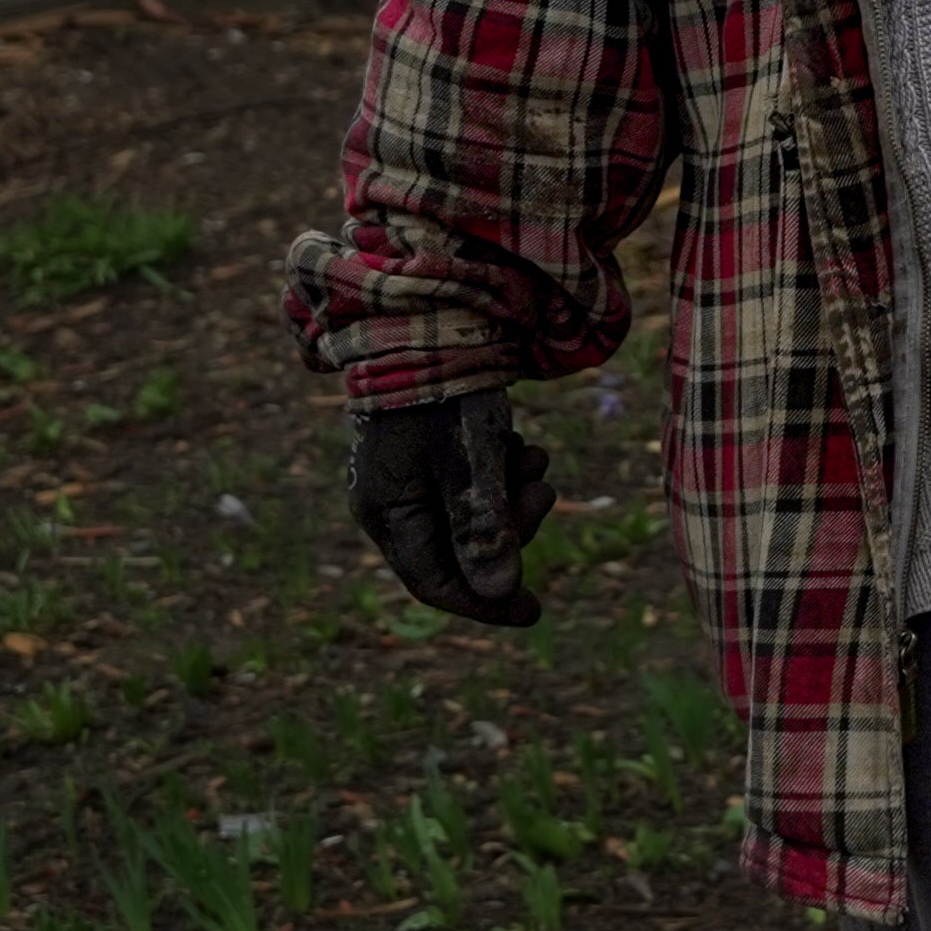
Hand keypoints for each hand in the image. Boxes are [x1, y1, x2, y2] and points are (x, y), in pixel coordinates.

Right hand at [351, 390, 553, 625]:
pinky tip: (521, 446)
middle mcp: (391, 502)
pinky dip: (503, 473)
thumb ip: (480, 526)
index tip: (536, 611)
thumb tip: (501, 593)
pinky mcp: (432, 455)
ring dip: (513, 496)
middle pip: (460, 552)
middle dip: (511, 529)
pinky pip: (474, 485)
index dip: (486, 604)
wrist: (430, 319)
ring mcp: (409, 478)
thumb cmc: (443, 391)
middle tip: (543, 492)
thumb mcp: (468, 461)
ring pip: (474, 517)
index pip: (435, 583)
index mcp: (387, 512)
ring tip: (535, 458)